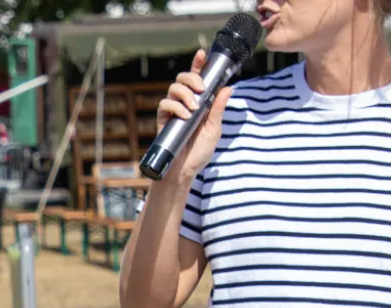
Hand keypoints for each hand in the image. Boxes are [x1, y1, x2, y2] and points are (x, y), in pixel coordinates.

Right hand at [156, 49, 232, 179]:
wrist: (184, 170)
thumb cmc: (199, 152)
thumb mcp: (214, 129)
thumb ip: (218, 109)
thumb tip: (228, 88)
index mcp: (198, 102)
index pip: (197, 79)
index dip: (198, 64)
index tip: (202, 53)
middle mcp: (184, 103)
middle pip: (182, 78)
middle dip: (192, 78)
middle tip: (202, 89)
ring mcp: (173, 111)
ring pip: (173, 87)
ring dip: (186, 93)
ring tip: (195, 108)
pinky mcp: (163, 120)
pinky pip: (165, 104)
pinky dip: (176, 107)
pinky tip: (185, 116)